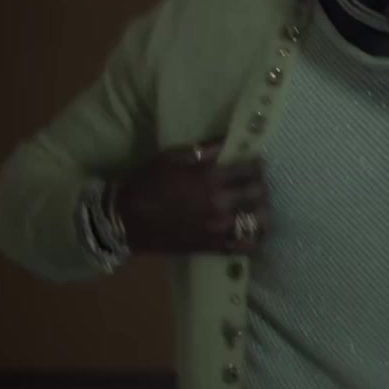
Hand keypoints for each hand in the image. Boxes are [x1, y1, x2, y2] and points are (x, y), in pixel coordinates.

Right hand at [112, 139, 268, 254]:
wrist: (126, 220)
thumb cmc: (147, 183)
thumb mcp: (172, 157)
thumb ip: (204, 150)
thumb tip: (229, 141)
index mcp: (210, 178)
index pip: (248, 170)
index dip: (257, 165)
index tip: (257, 163)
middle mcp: (219, 203)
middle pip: (257, 194)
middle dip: (261, 186)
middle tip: (258, 183)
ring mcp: (217, 228)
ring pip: (257, 221)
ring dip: (262, 212)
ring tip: (259, 208)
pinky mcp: (211, 246)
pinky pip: (242, 247)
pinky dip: (253, 241)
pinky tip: (255, 235)